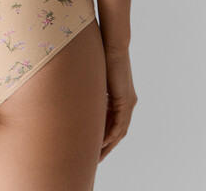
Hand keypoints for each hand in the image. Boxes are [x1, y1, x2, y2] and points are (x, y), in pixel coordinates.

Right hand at [99, 47, 137, 162]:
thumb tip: (77, 95)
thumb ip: (91, 90)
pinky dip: (111, 134)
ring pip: (120, 130)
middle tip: (96, 159)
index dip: (104, 137)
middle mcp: (128, 102)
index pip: (114, 123)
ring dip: (109, 145)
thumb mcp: (95, 78)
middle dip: (107, 147)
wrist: (113, 45)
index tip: (94, 147)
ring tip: (97, 156)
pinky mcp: (126, 100)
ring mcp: (128, 102)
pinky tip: (103, 143)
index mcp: (121, 98)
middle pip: (118, 131)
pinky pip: (119, 123)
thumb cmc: (102, 55)